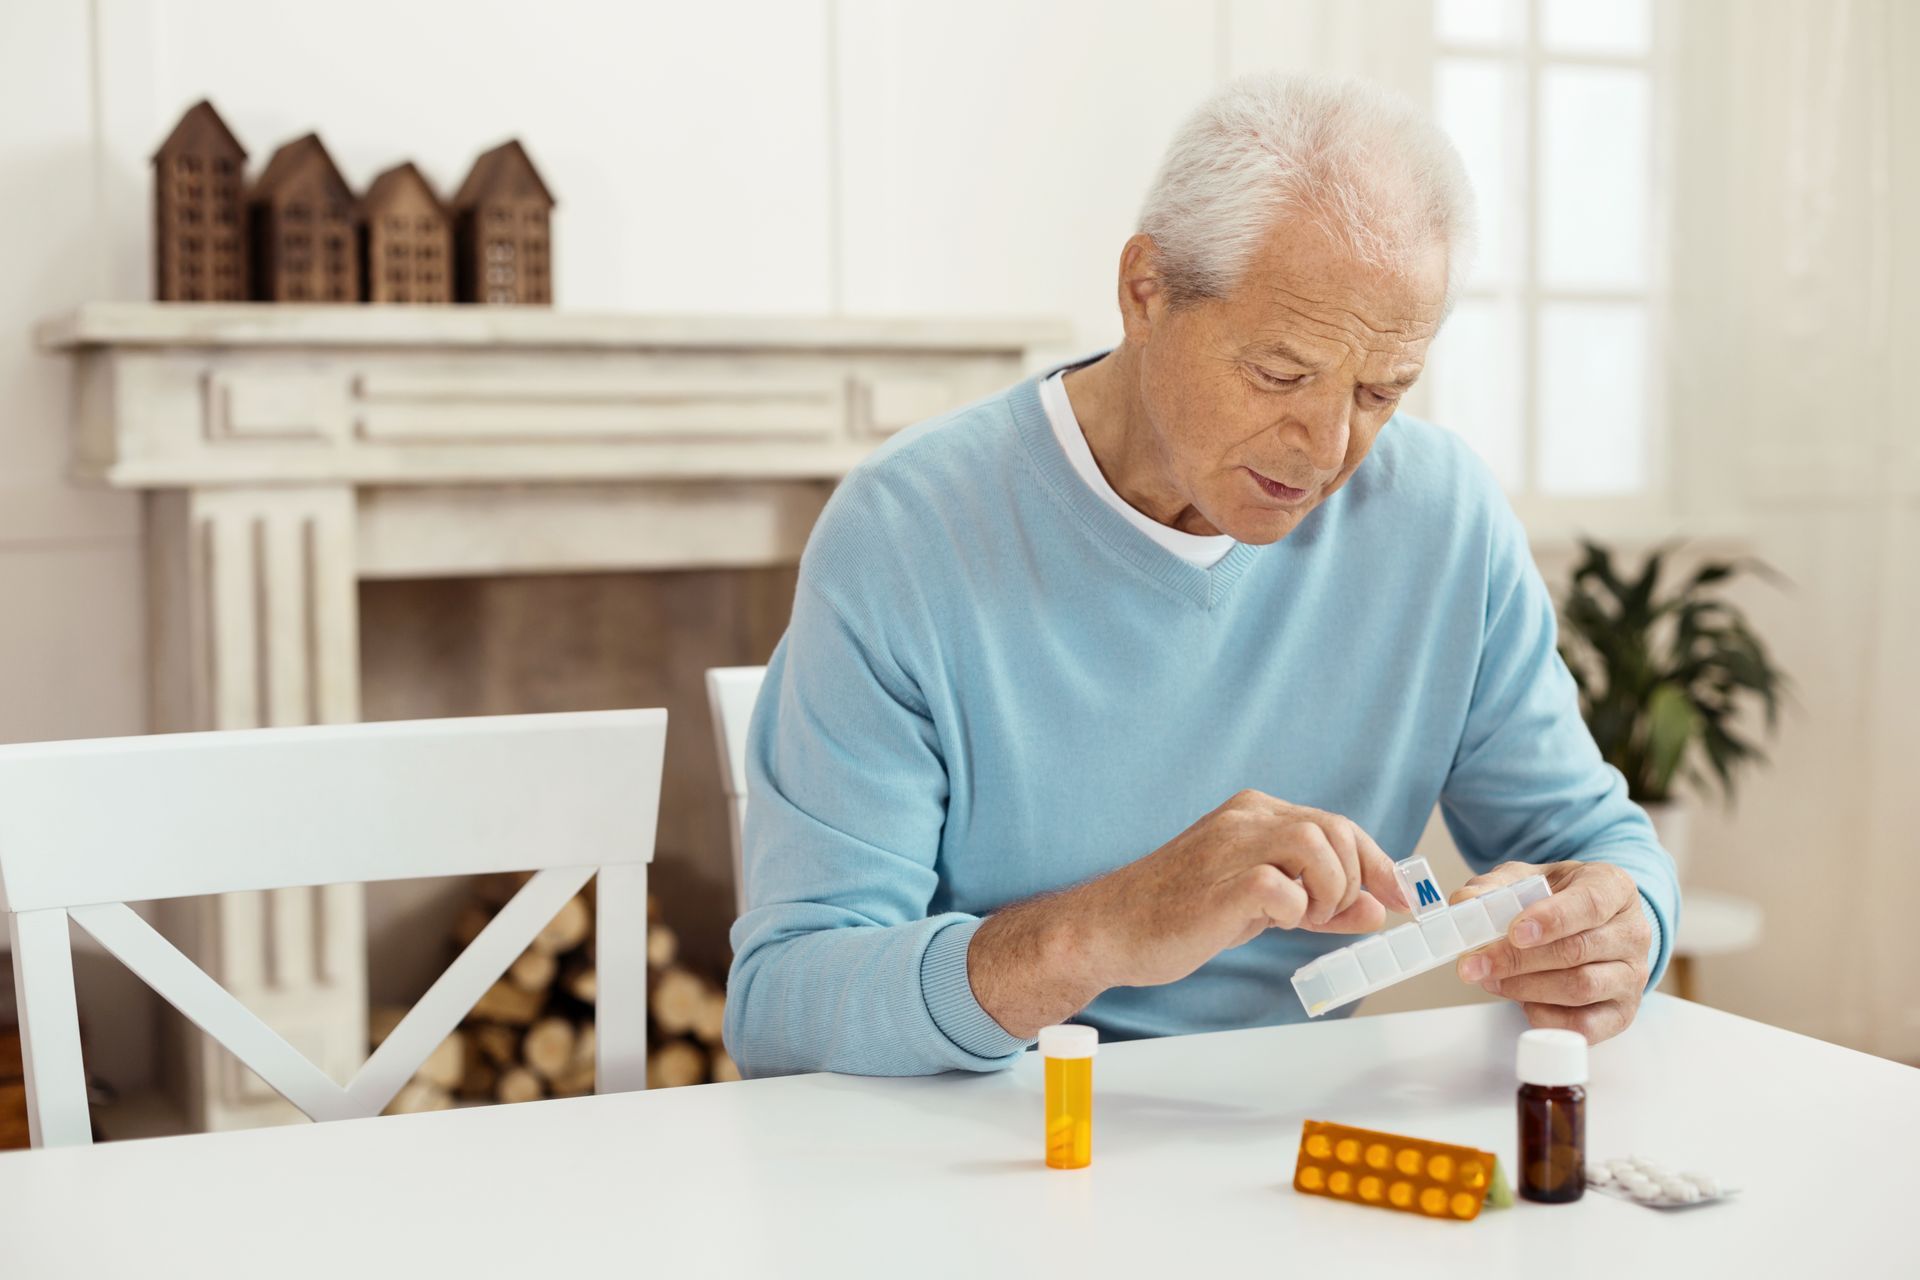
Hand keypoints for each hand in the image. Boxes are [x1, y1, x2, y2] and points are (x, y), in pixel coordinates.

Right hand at [1071, 789, 1409, 990]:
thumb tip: (1377, 910)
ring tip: (1302, 919)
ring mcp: (1229, 847)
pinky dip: (1294, 910)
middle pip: (1335, 830)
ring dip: (1328, 892)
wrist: (1111, 928)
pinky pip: (1280, 886)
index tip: (1401, 898)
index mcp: (1254, 814)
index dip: (1378, 862)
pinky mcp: (1218, 884)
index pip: (1337, 824)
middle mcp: (1245, 819)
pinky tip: (1273, 922)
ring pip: (1316, 846)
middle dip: (1353, 880)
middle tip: (1328, 916)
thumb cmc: (1179, 913)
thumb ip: (1317, 903)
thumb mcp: (1260, 905)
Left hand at [1451, 860, 1650, 1042]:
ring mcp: (1632, 975)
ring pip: (1580, 988)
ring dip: (1525, 987)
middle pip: (1577, 951)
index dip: (1551, 919)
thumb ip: (1496, 886)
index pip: (1589, 904)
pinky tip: (1521, 1000)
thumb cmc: (1559, 898)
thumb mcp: (1529, 879)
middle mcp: (1632, 932)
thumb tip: (1463, 903)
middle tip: (1475, 963)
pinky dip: (1545, 1016)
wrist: (1589, 924)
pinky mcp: (1622, 1012)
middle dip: (1518, 960)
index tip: (1513, 931)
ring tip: (1491, 979)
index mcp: (1614, 888)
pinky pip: (1584, 1025)